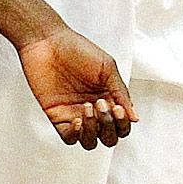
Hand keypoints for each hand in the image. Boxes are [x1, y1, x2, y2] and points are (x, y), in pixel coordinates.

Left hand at [18, 27, 135, 148]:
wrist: (47, 42)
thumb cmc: (76, 49)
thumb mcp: (107, 67)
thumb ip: (121, 92)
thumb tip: (134, 117)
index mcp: (108, 98)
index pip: (121, 125)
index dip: (122, 123)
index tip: (117, 108)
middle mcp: (93, 109)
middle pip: (108, 137)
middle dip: (108, 126)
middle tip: (101, 104)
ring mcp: (74, 114)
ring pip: (90, 141)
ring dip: (94, 131)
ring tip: (88, 108)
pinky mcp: (56, 115)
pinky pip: (69, 137)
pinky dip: (76, 134)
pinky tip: (77, 120)